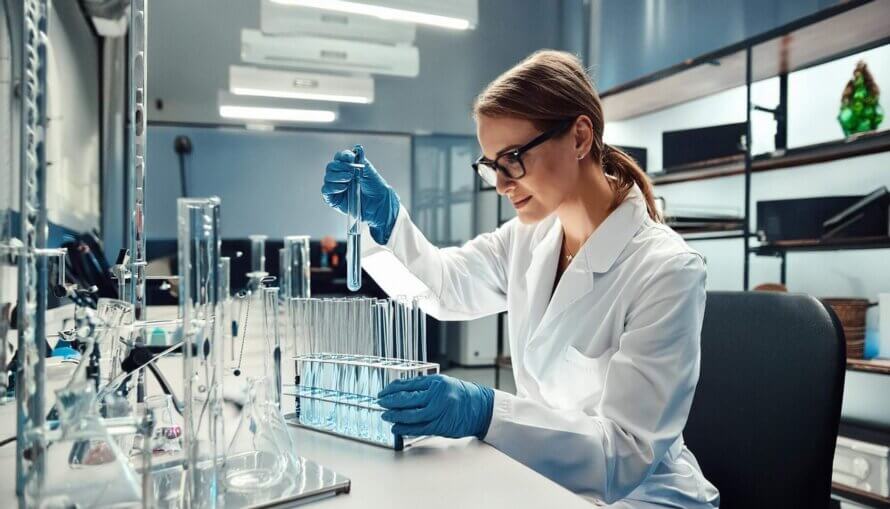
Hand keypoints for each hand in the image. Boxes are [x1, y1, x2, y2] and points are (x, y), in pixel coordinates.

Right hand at [321, 149, 399, 244]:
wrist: (378, 203)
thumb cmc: (374, 187)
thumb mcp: (369, 170)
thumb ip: (360, 160)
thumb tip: (356, 149)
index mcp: (347, 167)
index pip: (339, 158)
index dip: (342, 156)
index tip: (350, 158)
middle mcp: (339, 176)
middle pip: (331, 166)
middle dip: (340, 167)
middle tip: (351, 171)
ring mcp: (335, 187)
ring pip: (327, 177)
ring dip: (337, 177)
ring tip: (349, 180)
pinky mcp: (333, 198)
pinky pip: (326, 190)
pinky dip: (333, 187)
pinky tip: (343, 188)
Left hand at [378, 374, 493, 438]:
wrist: (482, 408)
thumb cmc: (463, 396)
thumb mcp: (444, 384)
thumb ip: (425, 387)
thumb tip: (402, 392)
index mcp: (437, 382)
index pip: (409, 384)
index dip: (393, 389)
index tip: (384, 392)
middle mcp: (437, 396)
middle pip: (407, 399)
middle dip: (391, 401)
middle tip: (380, 402)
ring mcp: (439, 411)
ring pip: (411, 415)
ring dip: (395, 416)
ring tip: (385, 415)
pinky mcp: (441, 425)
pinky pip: (419, 428)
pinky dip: (405, 428)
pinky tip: (396, 427)